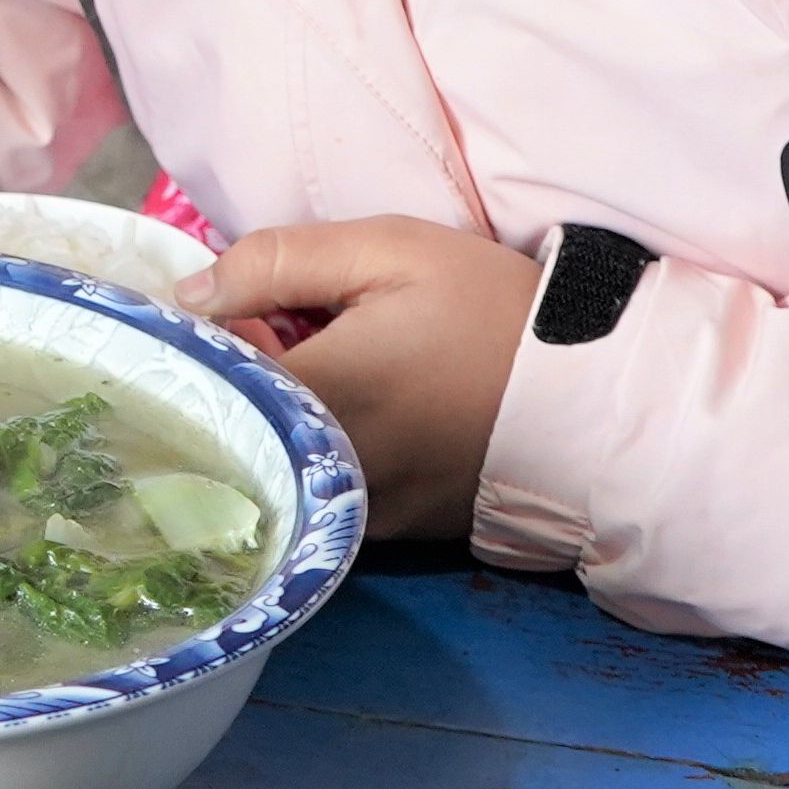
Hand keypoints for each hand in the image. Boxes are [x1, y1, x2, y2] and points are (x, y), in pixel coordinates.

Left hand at [182, 217, 535, 541]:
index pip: (206, 379)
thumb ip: (279, 262)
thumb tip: (192, 294)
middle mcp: (325, 469)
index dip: (201, 344)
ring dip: (270, 426)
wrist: (596, 401)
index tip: (221, 316)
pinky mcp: (391, 535)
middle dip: (230, 388)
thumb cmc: (492, 315)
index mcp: (316, 395)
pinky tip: (347, 419)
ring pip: (275, 470)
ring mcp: (358, 512)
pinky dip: (314, 461)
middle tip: (262, 340)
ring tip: (310, 378)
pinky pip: (323, 497)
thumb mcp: (391, 252)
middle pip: (232, 432)